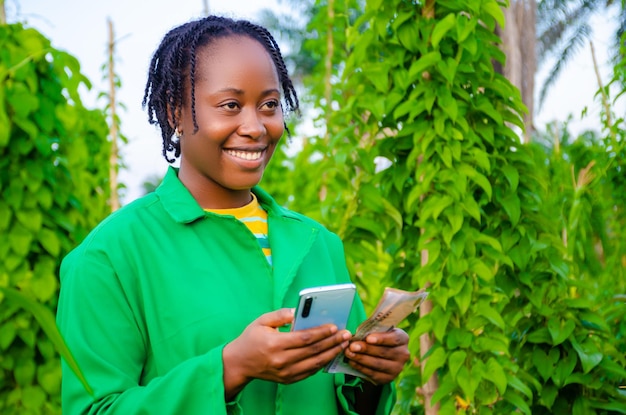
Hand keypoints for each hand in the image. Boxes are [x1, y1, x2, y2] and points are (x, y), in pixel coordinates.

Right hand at [222, 308, 350, 398]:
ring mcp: (285, 372)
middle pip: (313, 351)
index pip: (304, 338)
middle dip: (332, 342)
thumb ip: (280, 315)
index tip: (334, 326)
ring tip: (343, 344)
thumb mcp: (261, 321)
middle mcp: (281, 360)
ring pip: (314, 364)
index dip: (321, 332)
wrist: (239, 364)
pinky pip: (309, 372)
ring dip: (331, 354)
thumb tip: (297, 311)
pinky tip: (330, 355)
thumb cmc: (251, 339)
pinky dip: (322, 364)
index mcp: (274, 343)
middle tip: (346, 335)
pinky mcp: (287, 380)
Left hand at [343, 328, 409, 384]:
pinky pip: (373, 374)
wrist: (381, 355)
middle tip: (352, 346)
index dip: (381, 339)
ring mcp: (397, 368)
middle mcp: (403, 354)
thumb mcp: (378, 331)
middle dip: (366, 349)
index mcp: (403, 339)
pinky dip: (361, 367)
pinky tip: (352, 362)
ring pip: (377, 364)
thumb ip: (371, 332)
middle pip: (384, 352)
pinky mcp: (388, 379)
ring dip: (361, 358)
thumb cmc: (378, 338)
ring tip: (349, 353)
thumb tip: (356, 336)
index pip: (394, 339)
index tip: (368, 338)